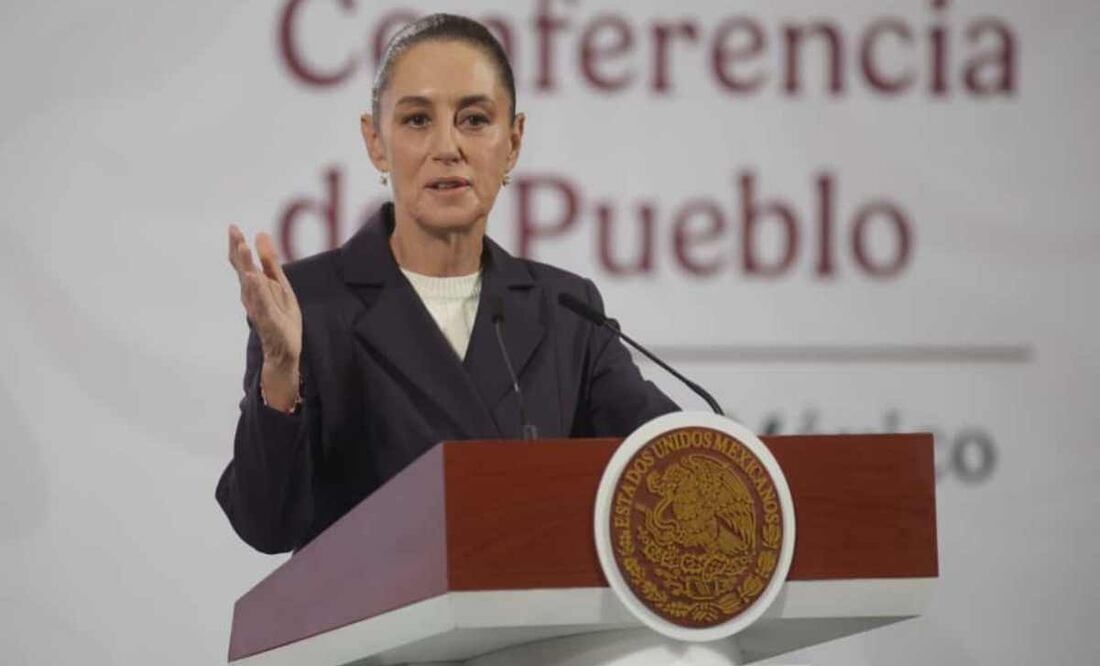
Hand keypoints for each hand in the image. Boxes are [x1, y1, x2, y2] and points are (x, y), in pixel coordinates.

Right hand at [228, 226, 302, 410]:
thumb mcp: (280, 284)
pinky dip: (258, 290)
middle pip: (243, 269)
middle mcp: (252, 295)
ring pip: (251, 283)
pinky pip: (262, 302)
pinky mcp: (268, 319)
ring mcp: (259, 307)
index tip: (233, 227)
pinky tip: (254, 277)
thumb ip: (270, 262)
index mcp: (255, 286)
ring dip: (246, 265)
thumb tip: (260, 234)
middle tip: (234, 232)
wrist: (284, 349)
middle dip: (239, 251)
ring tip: (242, 248)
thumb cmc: (281, 316)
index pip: (243, 262)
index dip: (238, 245)